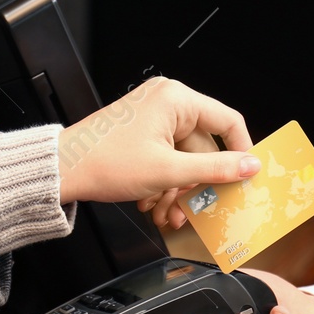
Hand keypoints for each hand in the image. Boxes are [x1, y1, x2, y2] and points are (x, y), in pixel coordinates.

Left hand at [57, 76, 256, 227]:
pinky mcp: (142, 131)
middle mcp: (167, 101)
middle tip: (194, 210)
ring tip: (167, 214)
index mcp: (177, 99)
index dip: (241, 150)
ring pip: (183, 158)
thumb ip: (215, 169)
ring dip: (178, 190)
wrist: (63, 169)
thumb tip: (250, 165)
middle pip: (203, 146)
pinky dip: (163, 182)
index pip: (227, 120)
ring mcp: (153, 116)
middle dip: (196, 184)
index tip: (246, 177)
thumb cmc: (105, 163)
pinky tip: (153, 205)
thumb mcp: (168, 171)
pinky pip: (166, 158)